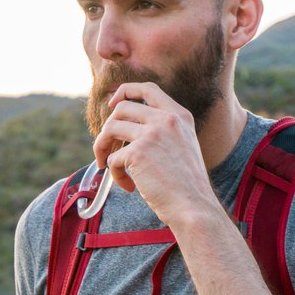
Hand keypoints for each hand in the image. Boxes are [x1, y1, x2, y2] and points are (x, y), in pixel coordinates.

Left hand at [92, 82, 218, 227]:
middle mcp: (167, 119)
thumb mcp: (182, 146)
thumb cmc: (185, 185)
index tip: (112, 105)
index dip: (124, 92)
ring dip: (101, 148)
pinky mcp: (138, 152)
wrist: (193, 206)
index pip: (148, 88)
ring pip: (110, 128)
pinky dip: (115, 175)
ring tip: (107, 166)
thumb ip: (162, 132)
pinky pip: (112, 159)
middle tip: (106, 150)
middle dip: (107, 129)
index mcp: (179, 115)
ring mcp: (152, 133)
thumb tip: (125, 131)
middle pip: (121, 109)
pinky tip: (129, 186)